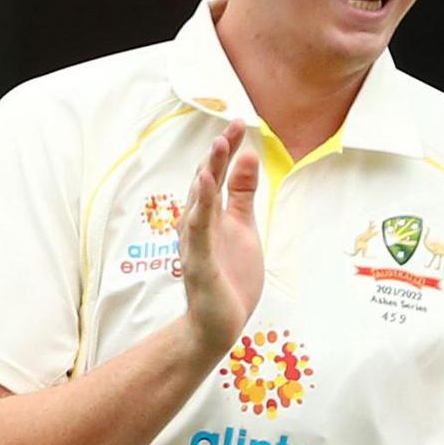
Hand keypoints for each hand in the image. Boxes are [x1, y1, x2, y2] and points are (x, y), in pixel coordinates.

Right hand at [179, 120, 263, 348]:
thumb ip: (243, 193)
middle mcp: (199, 223)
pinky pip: (199, 232)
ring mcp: (196, 242)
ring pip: (200, 201)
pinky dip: (201, 208)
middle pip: (207, 181)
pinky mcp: (198, 262)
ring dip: (209, 172)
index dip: (229, 148)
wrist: (218, 323)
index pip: (219, 174)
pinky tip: (205, 187)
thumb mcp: (243, 226)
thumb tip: (248, 155)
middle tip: (231, 126)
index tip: (241, 121)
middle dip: (218, 154)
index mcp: (212, 214)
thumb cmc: (230, 275)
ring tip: (219, 145)